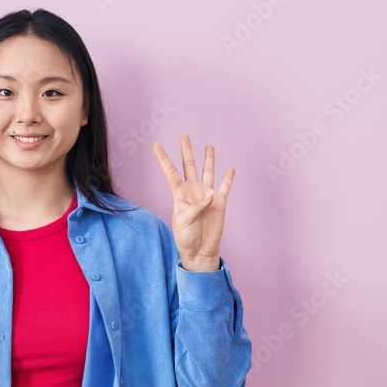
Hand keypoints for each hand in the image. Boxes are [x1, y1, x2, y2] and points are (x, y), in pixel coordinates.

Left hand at [152, 135, 235, 270]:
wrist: (200, 250)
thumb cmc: (186, 237)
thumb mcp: (184, 221)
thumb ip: (195, 206)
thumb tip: (210, 193)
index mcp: (179, 194)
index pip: (170, 172)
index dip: (163, 158)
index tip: (156, 144)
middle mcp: (192, 191)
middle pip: (189, 166)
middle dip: (186, 151)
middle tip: (184, 136)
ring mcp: (206, 195)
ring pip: (208, 172)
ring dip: (208, 159)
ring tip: (209, 146)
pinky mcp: (220, 202)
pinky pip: (225, 187)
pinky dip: (229, 178)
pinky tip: (231, 169)